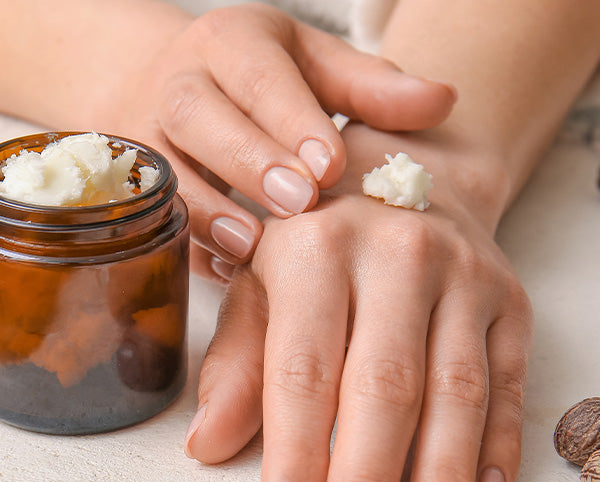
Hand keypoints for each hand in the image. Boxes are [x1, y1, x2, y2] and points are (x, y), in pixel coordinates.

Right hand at [96, 3, 455, 280]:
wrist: (178, 89)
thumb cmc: (265, 84)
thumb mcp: (316, 69)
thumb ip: (372, 88)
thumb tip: (443, 100)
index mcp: (230, 44)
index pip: (256, 72)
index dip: (290, 118)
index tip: (330, 167)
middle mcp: (180, 85)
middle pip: (198, 116)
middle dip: (248, 161)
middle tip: (299, 204)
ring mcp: (150, 138)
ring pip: (166, 172)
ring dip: (208, 212)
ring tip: (252, 245)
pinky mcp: (141, 188)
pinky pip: (161, 218)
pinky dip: (194, 246)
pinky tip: (233, 269)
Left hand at [184, 124, 532, 481]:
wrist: (407, 176)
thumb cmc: (320, 238)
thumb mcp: (262, 281)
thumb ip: (238, 359)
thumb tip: (209, 444)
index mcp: (314, 243)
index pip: (304, 365)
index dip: (298, 453)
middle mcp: (396, 251)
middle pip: (385, 385)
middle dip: (368, 481)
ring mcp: (464, 273)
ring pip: (457, 389)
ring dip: (442, 478)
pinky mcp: (510, 297)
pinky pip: (509, 380)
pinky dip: (498, 446)